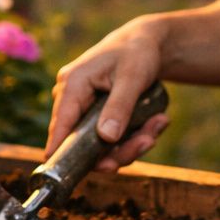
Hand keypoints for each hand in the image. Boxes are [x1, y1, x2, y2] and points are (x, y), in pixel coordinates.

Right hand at [47, 16, 170, 171]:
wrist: (146, 42)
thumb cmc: (137, 52)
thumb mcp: (132, 77)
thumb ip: (119, 107)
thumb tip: (106, 138)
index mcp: (72, 85)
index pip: (60, 126)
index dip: (62, 153)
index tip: (72, 176)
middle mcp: (72, 98)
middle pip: (83, 142)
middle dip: (118, 149)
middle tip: (148, 142)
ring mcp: (84, 108)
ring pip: (101, 144)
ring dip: (131, 143)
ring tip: (159, 125)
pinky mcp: (97, 115)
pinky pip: (111, 137)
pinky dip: (134, 136)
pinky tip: (157, 121)